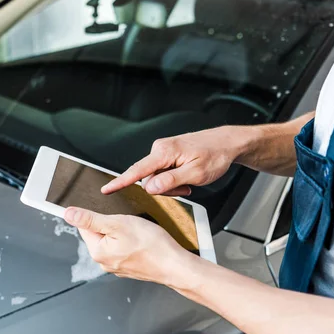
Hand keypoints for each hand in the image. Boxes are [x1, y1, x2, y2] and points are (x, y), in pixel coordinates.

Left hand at [64, 207, 195, 286]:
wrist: (175, 265)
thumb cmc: (151, 245)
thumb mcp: (117, 223)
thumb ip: (90, 219)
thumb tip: (68, 214)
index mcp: (97, 252)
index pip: (85, 226)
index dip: (98, 215)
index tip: (111, 214)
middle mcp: (104, 262)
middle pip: (100, 233)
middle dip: (112, 224)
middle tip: (128, 224)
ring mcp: (117, 266)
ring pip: (114, 240)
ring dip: (123, 233)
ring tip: (138, 233)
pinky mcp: (129, 267)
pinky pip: (124, 249)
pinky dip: (131, 243)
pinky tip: (142, 241)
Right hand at [101, 127, 240, 195]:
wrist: (226, 143)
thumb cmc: (215, 155)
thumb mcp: (196, 173)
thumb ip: (171, 181)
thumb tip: (150, 187)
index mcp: (164, 152)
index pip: (137, 171)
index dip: (120, 182)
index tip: (107, 189)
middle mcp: (160, 149)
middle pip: (149, 179)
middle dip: (165, 188)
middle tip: (186, 188)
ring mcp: (163, 151)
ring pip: (157, 178)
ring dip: (171, 185)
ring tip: (189, 181)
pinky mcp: (167, 154)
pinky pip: (163, 172)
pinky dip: (174, 179)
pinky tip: (186, 176)